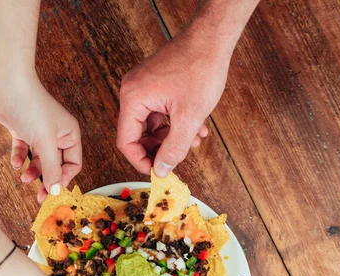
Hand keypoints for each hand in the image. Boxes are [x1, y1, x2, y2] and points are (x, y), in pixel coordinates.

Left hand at [0, 75, 81, 202]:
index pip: (73, 164)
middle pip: (55, 165)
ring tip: (23, 177)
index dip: (64, 178)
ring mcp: (38, 132)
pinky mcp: (22, 130)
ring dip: (32, 171)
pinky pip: (24, 150)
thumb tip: (57, 191)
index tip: (53, 189)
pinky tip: (15, 163)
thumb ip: (52, 169)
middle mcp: (56, 134)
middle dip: (47, 180)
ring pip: (39, 160)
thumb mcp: (45, 142)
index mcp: (69, 134)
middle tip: (39, 196)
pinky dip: (20, 158)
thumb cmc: (30, 106)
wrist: (5, 83)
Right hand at [117, 30, 229, 176]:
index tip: (158, 172)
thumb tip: (160, 171)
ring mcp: (143, 87)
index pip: (126, 142)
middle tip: (179, 156)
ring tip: (195, 140)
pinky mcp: (155, 85)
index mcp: (133, 98)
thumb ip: (173, 149)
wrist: (213, 38)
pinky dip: (175, 124)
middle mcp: (133, 91)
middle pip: (138, 135)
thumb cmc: (200, 70)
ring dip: (172, 138)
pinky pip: (159, 113)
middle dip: (161, 149)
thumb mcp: (189, 119)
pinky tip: (196, 128)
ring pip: (151, 126)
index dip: (141, 161)